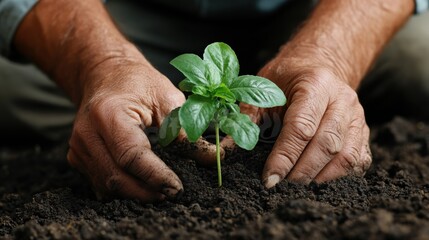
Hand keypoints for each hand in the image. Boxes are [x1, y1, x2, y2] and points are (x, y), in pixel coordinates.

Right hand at [66, 58, 217, 200]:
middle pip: (117, 177)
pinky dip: (123, 189)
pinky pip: (100, 183)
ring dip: (135, 193)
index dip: (155, 176)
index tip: (177, 188)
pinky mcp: (77, 156)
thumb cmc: (138, 82)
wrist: (106, 75)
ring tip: (160, 191)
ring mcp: (78, 147)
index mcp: (108, 114)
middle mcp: (87, 133)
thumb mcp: (168, 98)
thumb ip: (187, 131)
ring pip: (108, 185)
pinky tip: (141, 185)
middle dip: (147, 191)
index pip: (132, 156)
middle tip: (172, 194)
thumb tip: (214, 158)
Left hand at [228, 58, 371, 187]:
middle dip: (302, 172)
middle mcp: (342, 99)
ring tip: (298, 187)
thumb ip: (246, 118)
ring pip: (346, 156)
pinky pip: (359, 160)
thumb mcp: (263, 88)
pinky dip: (341, 176)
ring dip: (322, 178)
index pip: (301, 128)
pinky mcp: (363, 130)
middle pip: (327, 145)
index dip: (284, 157)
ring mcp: (357, 116)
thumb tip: (226, 152)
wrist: (318, 66)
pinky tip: (320, 181)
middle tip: (283, 187)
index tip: (269, 178)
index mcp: (315, 85)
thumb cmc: (286, 78)